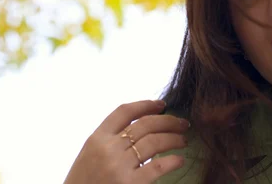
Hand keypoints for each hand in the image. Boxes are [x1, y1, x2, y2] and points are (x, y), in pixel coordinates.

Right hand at [63, 100, 190, 183]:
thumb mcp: (89, 157)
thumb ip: (110, 141)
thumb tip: (143, 128)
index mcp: (96, 139)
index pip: (124, 111)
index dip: (146, 104)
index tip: (161, 104)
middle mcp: (107, 149)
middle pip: (145, 124)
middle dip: (168, 121)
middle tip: (183, 124)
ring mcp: (118, 167)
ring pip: (155, 142)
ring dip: (174, 138)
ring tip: (183, 141)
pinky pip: (157, 167)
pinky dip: (172, 161)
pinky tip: (180, 160)